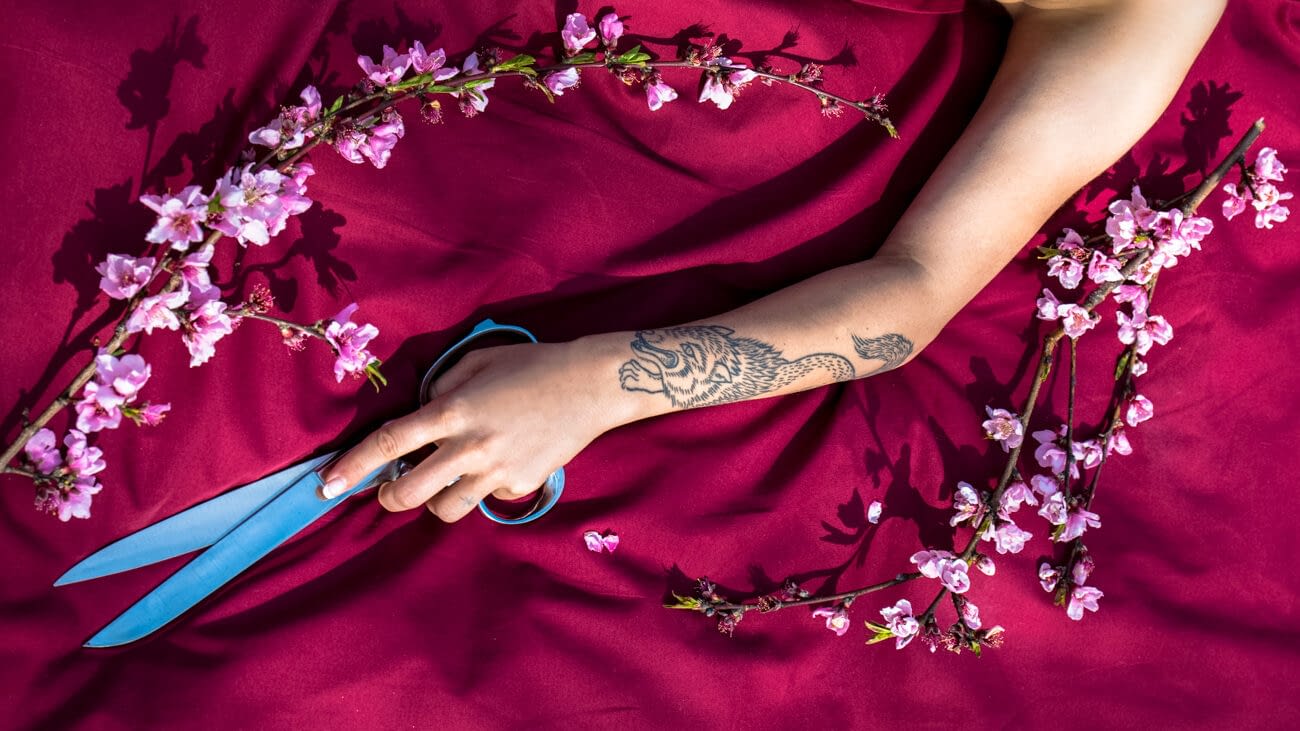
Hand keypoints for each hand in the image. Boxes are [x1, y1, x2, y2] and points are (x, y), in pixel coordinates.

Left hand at [319, 337, 631, 521]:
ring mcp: (497, 471)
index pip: (390, 443)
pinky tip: (502, 462)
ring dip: (436, 500)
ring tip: (446, 479)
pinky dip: (484, 487)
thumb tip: (422, 416)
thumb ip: (441, 388)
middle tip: (388, 491)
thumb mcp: (477, 362)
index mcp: (454, 410)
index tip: (327, 485)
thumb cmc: (532, 365)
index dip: (353, 466)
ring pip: (447, 509)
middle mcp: (471, 446)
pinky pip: (488, 497)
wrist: (591, 385)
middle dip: (388, 498)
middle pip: (410, 493)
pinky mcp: (521, 485)